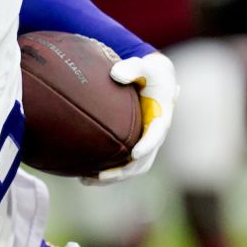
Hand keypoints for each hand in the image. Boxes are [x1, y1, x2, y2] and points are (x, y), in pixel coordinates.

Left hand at [83, 51, 177, 184]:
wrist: (154, 79)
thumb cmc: (149, 72)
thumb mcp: (145, 66)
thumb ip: (132, 67)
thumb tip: (115, 74)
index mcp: (162, 116)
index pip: (157, 134)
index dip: (148, 145)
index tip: (135, 153)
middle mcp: (155, 134)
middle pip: (143, 161)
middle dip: (124, 171)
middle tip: (103, 175)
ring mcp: (145, 144)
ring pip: (132, 169)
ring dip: (112, 178)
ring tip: (86, 180)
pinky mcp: (134, 147)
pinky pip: (123, 166)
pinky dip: (107, 173)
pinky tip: (84, 175)